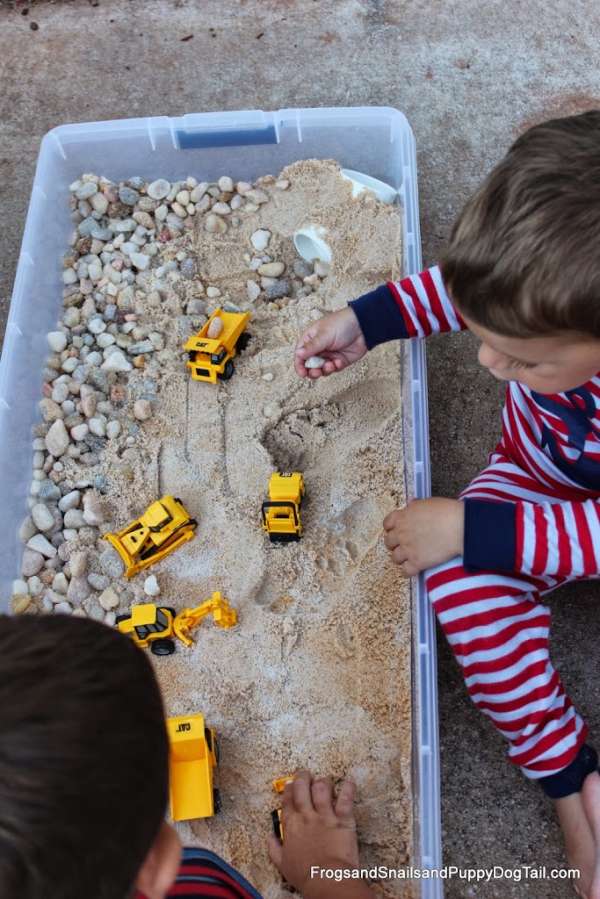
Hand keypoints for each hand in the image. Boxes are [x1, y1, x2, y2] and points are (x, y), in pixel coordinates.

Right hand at [267, 771, 371, 897]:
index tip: (289, 784)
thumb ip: (274, 848)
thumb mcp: (282, 864)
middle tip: (304, 773)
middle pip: (302, 788)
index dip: (288, 790)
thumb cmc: (304, 875)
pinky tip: (349, 782)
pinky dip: (348, 789)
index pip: (287, 801)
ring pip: (322, 788)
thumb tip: (270, 837)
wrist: (325, 879)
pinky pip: (346, 799)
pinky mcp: (343, 819)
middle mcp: (307, 815)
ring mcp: (325, 815)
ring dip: (323, 782)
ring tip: (325, 780)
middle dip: (302, 777)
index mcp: (291, 825)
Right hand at [294, 307, 366, 378]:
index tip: (302, 373)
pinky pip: (333, 369)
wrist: (363, 326)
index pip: (300, 355)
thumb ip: (311, 347)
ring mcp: (328, 355)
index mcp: (310, 339)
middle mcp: (318, 349)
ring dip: (324, 370)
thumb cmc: (342, 324)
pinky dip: (335, 367)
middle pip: (309, 365)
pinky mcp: (339, 361)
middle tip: (317, 372)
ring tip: (330, 365)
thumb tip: (298, 354)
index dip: (300, 365)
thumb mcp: (324, 335)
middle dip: (312, 370)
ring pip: (321, 369)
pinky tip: (340, 361)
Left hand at [383, 498, 463, 574]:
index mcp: (402, 517)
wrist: (458, 527)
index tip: (396, 530)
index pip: (387, 524)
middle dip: (395, 544)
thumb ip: (415, 505)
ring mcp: (408, 549)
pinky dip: (408, 571)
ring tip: (408, 558)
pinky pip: (405, 571)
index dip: (391, 528)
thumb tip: (411, 503)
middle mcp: (401, 533)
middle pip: (388, 542)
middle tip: (403, 545)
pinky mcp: (417, 562)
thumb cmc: (447, 512)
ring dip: (401, 558)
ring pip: (395, 558)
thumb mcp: (428, 502)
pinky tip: (414, 569)